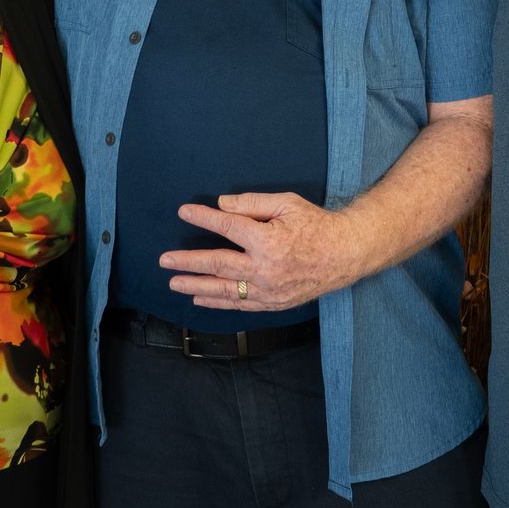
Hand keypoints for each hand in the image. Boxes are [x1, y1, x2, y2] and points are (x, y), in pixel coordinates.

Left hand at [161, 192, 359, 312]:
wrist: (344, 254)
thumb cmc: (316, 225)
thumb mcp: (286, 204)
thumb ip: (251, 202)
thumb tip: (221, 205)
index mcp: (268, 240)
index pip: (227, 227)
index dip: (204, 218)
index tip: (185, 212)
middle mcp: (265, 269)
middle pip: (217, 264)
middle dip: (188, 261)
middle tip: (164, 259)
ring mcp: (268, 290)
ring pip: (224, 290)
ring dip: (195, 285)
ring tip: (173, 282)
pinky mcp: (273, 303)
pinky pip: (240, 304)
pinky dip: (217, 302)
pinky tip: (200, 297)